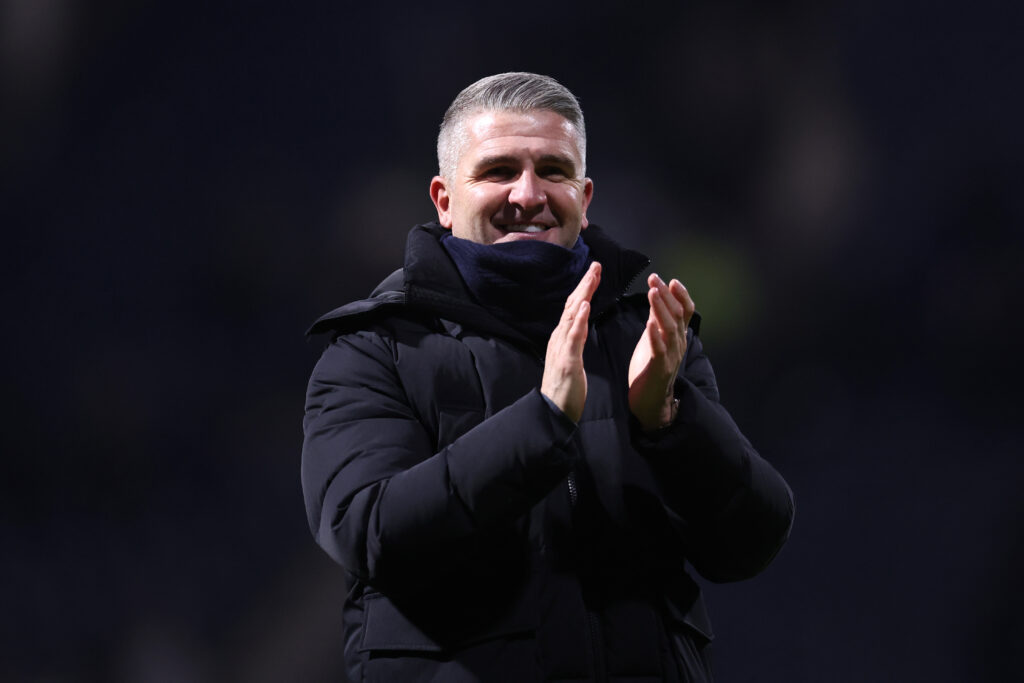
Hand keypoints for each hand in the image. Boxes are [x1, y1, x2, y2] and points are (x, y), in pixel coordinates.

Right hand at [541, 262, 600, 421]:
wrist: (554, 412)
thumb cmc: (565, 388)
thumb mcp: (571, 357)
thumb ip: (574, 339)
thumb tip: (579, 322)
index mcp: (562, 338)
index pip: (573, 307)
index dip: (584, 289)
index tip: (595, 272)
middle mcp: (559, 338)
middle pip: (571, 305)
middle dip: (584, 284)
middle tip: (596, 265)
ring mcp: (561, 349)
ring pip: (571, 316)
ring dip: (582, 295)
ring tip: (592, 277)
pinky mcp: (567, 361)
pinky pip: (573, 338)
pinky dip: (578, 320)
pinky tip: (584, 306)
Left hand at [628, 273, 694, 430]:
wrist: (650, 401)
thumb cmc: (650, 368)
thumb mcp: (653, 337)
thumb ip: (657, 318)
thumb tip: (657, 293)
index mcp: (677, 336)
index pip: (685, 310)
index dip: (680, 294)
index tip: (669, 279)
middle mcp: (678, 344)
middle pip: (678, 315)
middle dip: (667, 295)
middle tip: (655, 279)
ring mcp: (671, 356)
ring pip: (670, 329)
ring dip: (661, 309)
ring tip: (653, 293)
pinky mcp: (660, 368)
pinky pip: (659, 350)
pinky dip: (655, 336)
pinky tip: (649, 323)